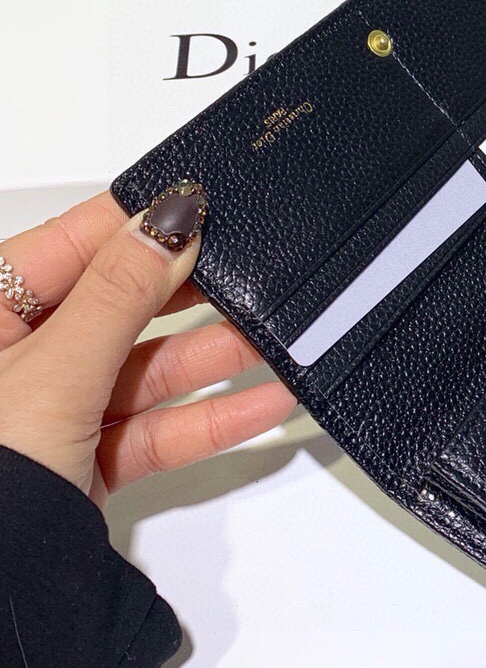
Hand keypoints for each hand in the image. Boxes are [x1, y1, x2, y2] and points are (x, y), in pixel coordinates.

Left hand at [0, 190, 295, 506]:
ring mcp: (55, 411)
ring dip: (215, 360)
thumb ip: (119, 295)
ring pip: (147, 368)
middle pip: (122, 305)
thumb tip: (170, 221)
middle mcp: (19, 357)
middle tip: (256, 277)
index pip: (77, 243)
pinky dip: (209, 419)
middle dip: (193, 296)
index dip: (144, 222)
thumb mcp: (52, 373)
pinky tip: (262, 403)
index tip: (208, 205)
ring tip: (277, 342)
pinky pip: (156, 428)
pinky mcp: (86, 462)